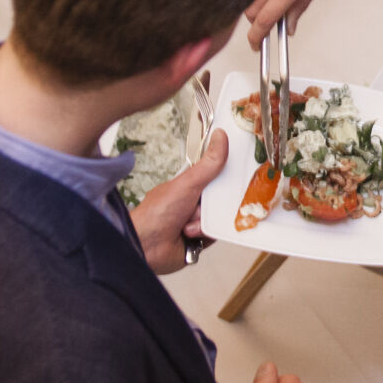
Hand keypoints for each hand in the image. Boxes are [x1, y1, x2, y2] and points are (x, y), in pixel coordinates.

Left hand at [131, 129, 227, 274]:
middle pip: (222, 199)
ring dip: (205, 223)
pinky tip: (191, 236)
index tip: (237, 178)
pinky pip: (216, 234)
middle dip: (215, 206)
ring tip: (188, 225)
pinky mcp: (200, 238)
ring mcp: (197, 220)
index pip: (217, 176)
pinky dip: (205, 235)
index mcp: (190, 184)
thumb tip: (220, 136)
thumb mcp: (188, 183)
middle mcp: (194, 201)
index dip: (227, 177)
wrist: (146, 246)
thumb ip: (209, 164)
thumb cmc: (158, 212)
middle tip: (203, 207)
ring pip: (220, 218)